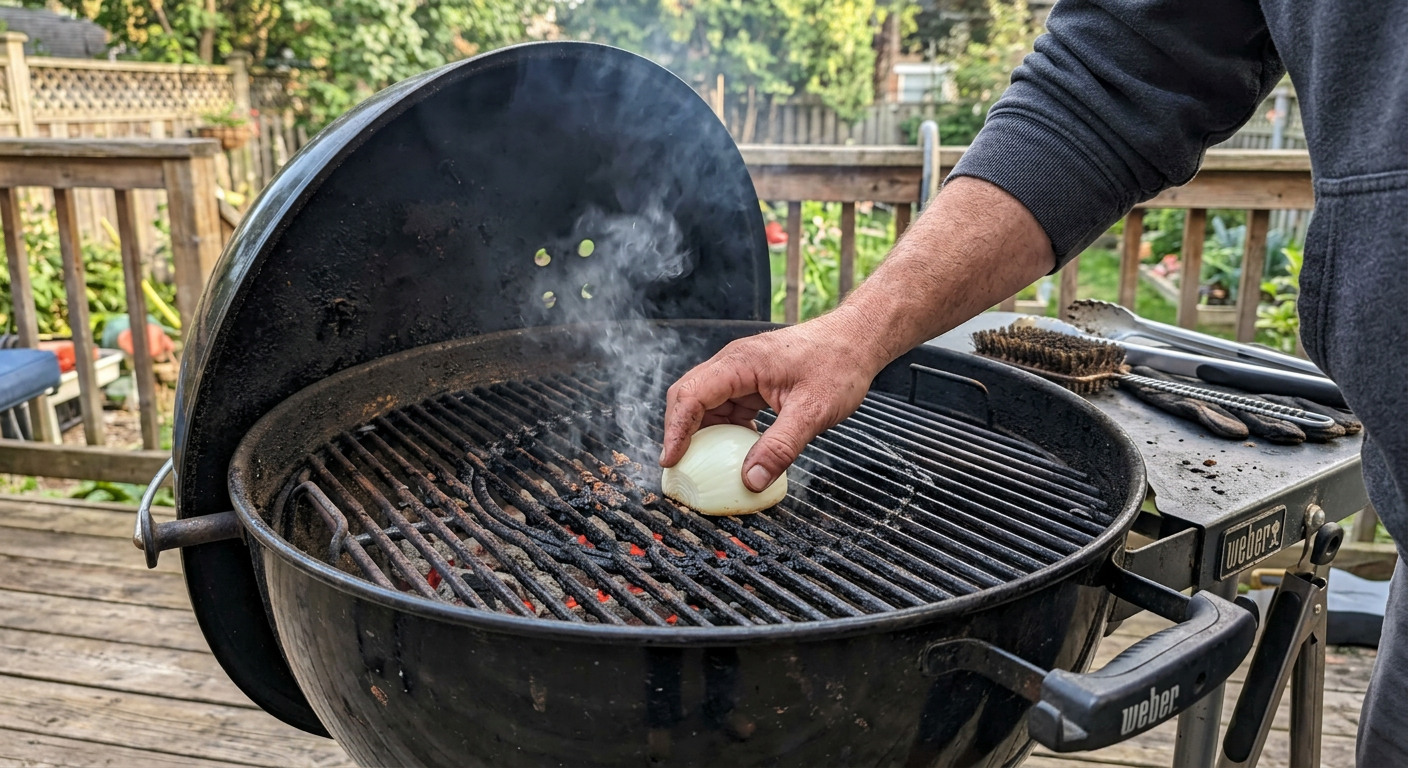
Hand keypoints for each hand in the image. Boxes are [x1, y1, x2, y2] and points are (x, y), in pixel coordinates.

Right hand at [660, 311, 884, 491]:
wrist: (858, 340)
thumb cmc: (839, 364)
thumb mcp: (812, 411)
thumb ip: (780, 447)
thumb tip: (750, 479)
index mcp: (740, 363)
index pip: (691, 395)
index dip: (675, 430)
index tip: (671, 461)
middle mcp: (733, 363)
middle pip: (689, 397)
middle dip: (680, 432)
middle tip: (680, 469)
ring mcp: (742, 372)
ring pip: (707, 404)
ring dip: (703, 434)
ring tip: (703, 467)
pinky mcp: (753, 381)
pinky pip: (727, 407)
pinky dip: (725, 431)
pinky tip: (736, 452)